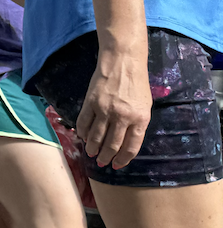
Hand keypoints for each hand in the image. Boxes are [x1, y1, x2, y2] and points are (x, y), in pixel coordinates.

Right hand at [75, 45, 151, 168]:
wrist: (123, 62)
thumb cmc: (137, 84)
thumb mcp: (144, 105)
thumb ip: (136, 124)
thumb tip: (124, 141)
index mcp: (140, 119)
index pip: (130, 147)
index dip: (122, 159)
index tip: (116, 165)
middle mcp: (122, 117)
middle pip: (112, 145)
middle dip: (105, 157)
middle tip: (101, 162)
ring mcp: (105, 110)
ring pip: (96, 137)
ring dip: (92, 148)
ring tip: (91, 153)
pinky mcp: (91, 103)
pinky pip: (84, 123)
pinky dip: (83, 133)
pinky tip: (83, 137)